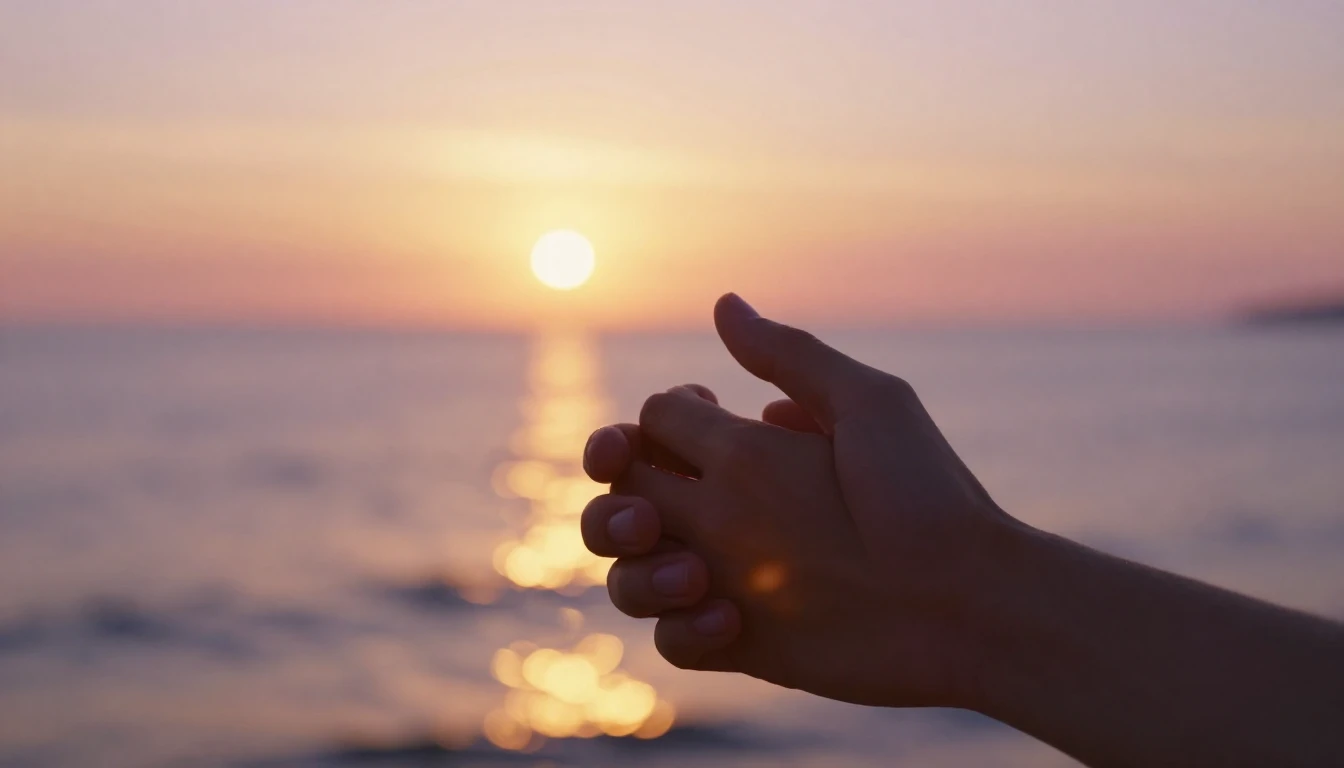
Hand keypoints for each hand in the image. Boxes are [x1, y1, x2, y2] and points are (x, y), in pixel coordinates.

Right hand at [582, 294, 1017, 707]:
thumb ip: (792, 356)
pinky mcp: (741, 645)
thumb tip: (723, 303)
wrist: (971, 602)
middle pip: (617, 504)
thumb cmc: (930, 496)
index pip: (652, 431)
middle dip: (607, 508)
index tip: (674, 435)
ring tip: (694, 574)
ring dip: (635, 576)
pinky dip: (680, 631)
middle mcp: (726, 517)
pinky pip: (671, 644)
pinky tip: (732, 621)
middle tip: (647, 517)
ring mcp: (729, 582)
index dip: (640, 431)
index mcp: (746, 456)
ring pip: (627, 579)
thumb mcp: (869, 407)